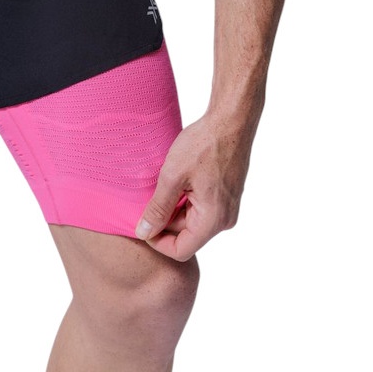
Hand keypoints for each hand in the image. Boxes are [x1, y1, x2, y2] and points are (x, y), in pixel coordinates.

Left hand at [134, 112, 252, 260]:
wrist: (230, 121)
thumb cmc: (203, 145)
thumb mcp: (172, 176)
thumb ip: (158, 208)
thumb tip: (143, 233)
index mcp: (213, 219)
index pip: (181, 250)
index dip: (157, 242)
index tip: (142, 223)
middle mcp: (224, 219)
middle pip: (186, 235)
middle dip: (164, 221)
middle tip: (146, 198)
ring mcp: (227, 208)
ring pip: (192, 221)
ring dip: (173, 208)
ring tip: (161, 184)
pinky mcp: (226, 196)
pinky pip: (200, 208)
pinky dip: (184, 199)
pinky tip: (175, 179)